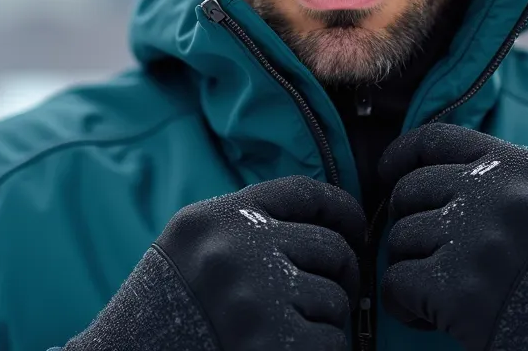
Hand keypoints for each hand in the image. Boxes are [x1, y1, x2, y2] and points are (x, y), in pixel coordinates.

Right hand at [65, 175, 365, 350]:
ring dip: (326, 321)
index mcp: (215, 219)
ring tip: (290, 331)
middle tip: (327, 296)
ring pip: (335, 299)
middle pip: (331, 247)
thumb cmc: (172, 312)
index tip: (356, 228)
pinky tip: (286, 350)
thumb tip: (332, 224)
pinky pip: (330, 342)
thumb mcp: (195, 250)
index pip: (303, 191)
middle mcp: (235, 250)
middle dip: (341, 274)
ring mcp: (254, 298)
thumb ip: (249, 228)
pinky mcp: (272, 344)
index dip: (341, 209)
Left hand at [377, 123, 527, 350]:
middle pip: (411, 190)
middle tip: (433, 259)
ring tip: (445, 292)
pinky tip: (433, 318)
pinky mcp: (461, 289)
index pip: (438, 137)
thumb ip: (499, 182)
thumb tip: (414, 172)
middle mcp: (505, 194)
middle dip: (411, 225)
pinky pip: (397, 283)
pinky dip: (405, 305)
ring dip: (411, 268)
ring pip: (400, 238)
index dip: (403, 156)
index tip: (388, 174)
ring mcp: (482, 240)